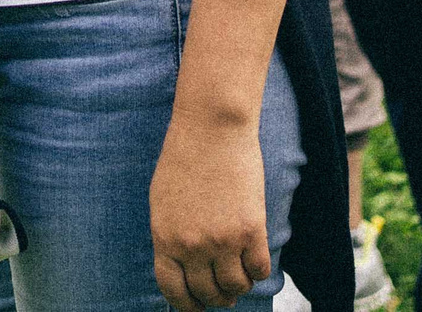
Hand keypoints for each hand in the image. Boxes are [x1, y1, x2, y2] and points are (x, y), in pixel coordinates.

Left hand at [149, 114, 270, 309]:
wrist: (212, 128)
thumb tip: (181, 266)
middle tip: (225, 293)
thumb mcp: (162, 200)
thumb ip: (170, 235)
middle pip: (207, 293)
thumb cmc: (185, 157)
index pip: (173, 290)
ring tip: (239, 276)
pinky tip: (255, 260)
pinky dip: (259, 272)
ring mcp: (222, 240)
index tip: (197, 308)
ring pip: (235, 287)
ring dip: (239, 287)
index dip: (187, 305)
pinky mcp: (251, 230)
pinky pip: (259, 270)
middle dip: (217, 298)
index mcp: (165, 237)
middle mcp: (191, 245)